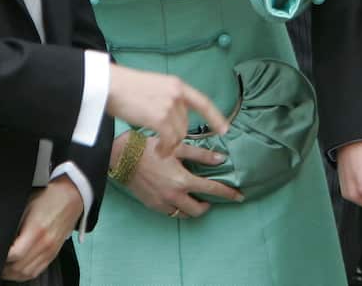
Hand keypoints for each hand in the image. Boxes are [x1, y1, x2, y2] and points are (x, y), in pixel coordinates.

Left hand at [1, 177, 83, 280]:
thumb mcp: (26, 204)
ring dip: (12, 274)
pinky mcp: (54, 253)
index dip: (0, 257)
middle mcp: (45, 243)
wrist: (72, 196)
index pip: (14, 254)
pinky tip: (17, 269)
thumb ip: (14, 224)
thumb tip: (1, 238)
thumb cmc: (49, 197)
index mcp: (37, 230)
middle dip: (3, 268)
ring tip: (4, 267)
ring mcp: (51, 250)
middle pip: (18, 268)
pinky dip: (24, 274)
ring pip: (27, 273)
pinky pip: (37, 271)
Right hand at [105, 65, 230, 155]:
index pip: (203, 102)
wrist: (110, 86)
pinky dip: (165, 148)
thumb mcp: (154, 86)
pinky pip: (169, 140)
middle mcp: (177, 94)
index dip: (215, 117)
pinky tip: (159, 151)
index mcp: (177, 85)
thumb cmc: (126, 87)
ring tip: (160, 148)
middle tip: (164, 141)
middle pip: (185, 123)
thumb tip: (174, 112)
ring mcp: (169, 106)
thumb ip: (167, 97)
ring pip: (179, 133)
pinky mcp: (160, 119)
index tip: (225, 129)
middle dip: (177, 134)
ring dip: (170, 144)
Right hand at [122, 134, 242, 216]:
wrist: (122, 157)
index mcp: (183, 180)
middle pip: (199, 210)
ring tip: (194, 197)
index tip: (239, 196)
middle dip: (208, 205)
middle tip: (210, 197)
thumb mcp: (178, 148)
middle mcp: (174, 196)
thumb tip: (221, 159)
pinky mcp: (152, 206)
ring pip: (184, 214)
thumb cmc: (151, 148)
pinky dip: (178, 207)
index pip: (212, 190)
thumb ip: (201, 155)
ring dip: (192, 208)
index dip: (228, 193)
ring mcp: (162, 203)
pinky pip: (171, 212)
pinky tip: (178, 196)